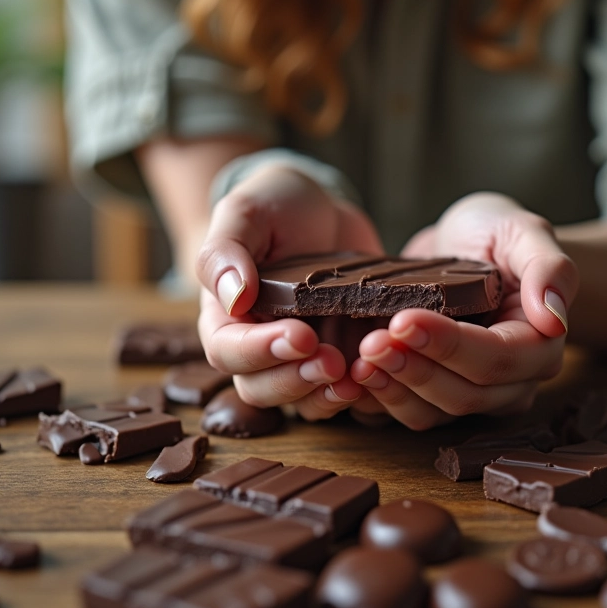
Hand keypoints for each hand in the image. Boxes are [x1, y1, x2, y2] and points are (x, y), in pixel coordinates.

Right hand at [196, 164, 383, 420]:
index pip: (228, 351)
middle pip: (262, 388)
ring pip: (302, 400)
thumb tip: (233, 297)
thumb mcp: (245, 213)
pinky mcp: (339, 357)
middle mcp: (259, 346)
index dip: (261, 351)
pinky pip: (342, 392)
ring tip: (357, 377)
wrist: (322, 210)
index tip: (301, 335)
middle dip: (297, 380)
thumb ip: (226, 252)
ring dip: (327, 396)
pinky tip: (380, 375)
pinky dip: (361, 392)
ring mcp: (300, 357)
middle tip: (334, 361)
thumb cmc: (274, 207)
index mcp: (226, 317)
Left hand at [349, 193, 578, 429]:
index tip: (404, 320)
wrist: (465, 244)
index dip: (449, 346)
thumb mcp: (523, 230)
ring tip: (359, 360)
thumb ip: (549, 267)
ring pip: (434, 414)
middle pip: (465, 395)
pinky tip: (353, 376)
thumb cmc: (496, 233)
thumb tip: (554, 318)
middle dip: (414, 371)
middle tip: (371, 342)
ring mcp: (473, 393)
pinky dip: (379, 401)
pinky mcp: (436, 394)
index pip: (496, 359)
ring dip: (393, 391)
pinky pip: (410, 412)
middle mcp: (510, 381)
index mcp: (538, 345)